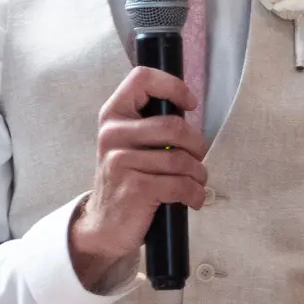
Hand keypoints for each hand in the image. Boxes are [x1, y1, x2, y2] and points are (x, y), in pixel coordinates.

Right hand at [67, 67, 206, 290]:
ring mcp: (121, 162)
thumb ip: (151, 123)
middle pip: (175, 126)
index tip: (189, 104)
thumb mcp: (130, 144)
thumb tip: (187, 107)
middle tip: (196, 159)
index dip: (173, 86)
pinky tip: (191, 198)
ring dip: (198, 174)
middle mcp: (113, 134)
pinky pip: (182, 184)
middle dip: (197, 145)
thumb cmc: (128, 180)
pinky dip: (195, 193)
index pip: (142, 79)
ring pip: (182, 159)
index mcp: (113, 115)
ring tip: (193, 182)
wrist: (105, 225)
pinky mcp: (135, 188)